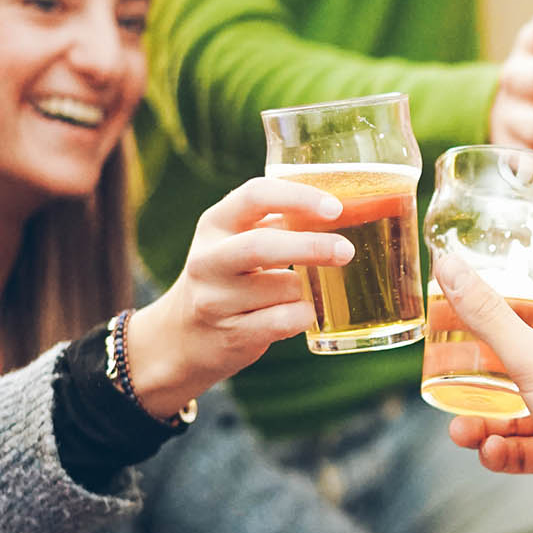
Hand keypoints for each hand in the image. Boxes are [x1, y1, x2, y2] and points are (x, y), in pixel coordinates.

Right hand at [124, 177, 353, 418]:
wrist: (184, 337)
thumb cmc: (232, 276)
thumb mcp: (240, 239)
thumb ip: (280, 221)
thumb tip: (349, 208)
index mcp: (215, 224)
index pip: (254, 195)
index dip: (298, 197)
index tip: (335, 208)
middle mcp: (208, 260)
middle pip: (262, 246)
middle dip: (312, 246)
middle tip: (346, 251)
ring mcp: (215, 300)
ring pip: (284, 287)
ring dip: (304, 289)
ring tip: (293, 293)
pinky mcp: (231, 335)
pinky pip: (286, 320)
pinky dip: (303, 315)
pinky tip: (296, 314)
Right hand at [433, 254, 532, 532]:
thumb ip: (487, 315)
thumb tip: (451, 265)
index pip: (528, 311)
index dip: (488, 315)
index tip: (448, 320)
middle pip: (517, 364)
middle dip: (477, 381)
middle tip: (443, 384)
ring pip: (518, 410)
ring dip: (486, 422)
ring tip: (462, 434)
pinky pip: (529, 444)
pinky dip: (506, 449)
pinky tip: (490, 453)